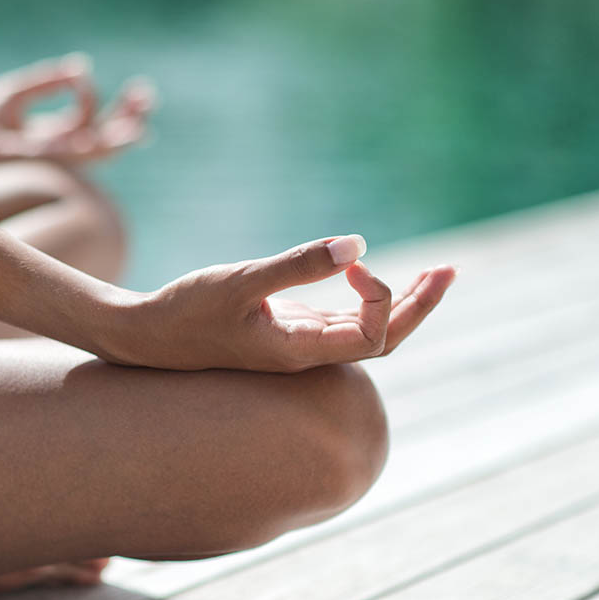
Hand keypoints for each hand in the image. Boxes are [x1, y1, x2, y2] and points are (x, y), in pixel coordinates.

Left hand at [0, 53, 153, 167]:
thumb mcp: (19, 91)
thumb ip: (50, 80)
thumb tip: (82, 66)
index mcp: (58, 135)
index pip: (89, 118)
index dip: (93, 95)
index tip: (84, 72)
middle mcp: (65, 150)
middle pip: (108, 138)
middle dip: (129, 118)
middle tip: (147, 96)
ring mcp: (63, 159)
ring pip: (105, 150)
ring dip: (126, 134)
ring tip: (143, 117)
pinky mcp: (56, 162)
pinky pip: (85, 148)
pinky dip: (95, 128)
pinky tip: (108, 118)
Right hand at [96, 235, 456, 371]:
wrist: (147, 336)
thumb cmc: (187, 311)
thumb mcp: (240, 281)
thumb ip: (298, 265)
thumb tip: (358, 244)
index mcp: (301, 353)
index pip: (372, 338)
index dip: (380, 298)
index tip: (353, 262)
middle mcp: (309, 354)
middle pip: (383, 339)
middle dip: (419, 305)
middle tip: (452, 271)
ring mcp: (301, 342)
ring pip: (367, 331)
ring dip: (402, 302)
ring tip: (438, 273)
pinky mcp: (289, 328)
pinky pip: (344, 320)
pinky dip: (368, 298)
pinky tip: (373, 276)